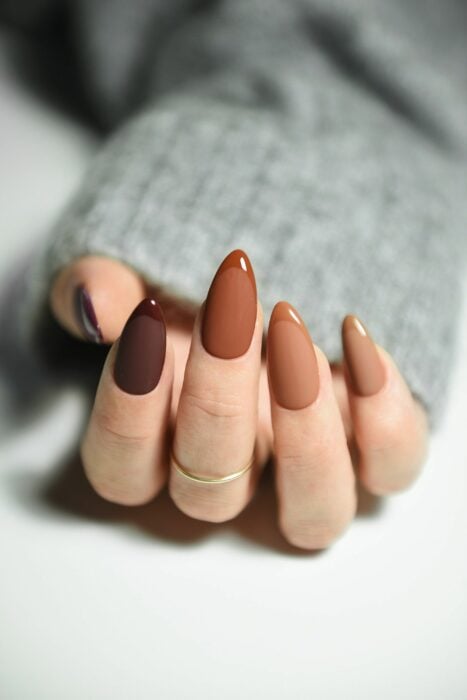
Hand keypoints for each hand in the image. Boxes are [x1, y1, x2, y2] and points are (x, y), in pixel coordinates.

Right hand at [49, 250, 427, 548]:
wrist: (272, 271)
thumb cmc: (199, 287)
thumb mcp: (141, 273)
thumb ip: (106, 285)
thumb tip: (93, 300)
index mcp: (162, 449)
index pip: (124, 473)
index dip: (128, 411)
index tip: (146, 320)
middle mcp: (235, 478)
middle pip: (213, 492)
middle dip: (218, 394)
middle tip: (229, 304)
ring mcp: (306, 471)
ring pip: (313, 511)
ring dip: (305, 427)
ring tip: (288, 328)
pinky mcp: (371, 449)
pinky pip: (393, 466)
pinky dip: (385, 414)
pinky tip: (354, 337)